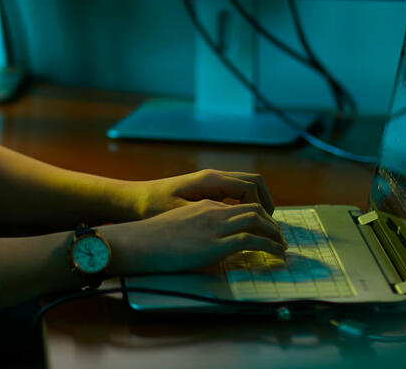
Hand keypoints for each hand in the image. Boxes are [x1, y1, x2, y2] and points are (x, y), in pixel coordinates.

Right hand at [104, 200, 285, 274]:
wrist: (138, 242)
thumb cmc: (151, 237)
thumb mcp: (177, 225)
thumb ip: (196, 228)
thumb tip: (206, 242)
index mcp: (204, 204)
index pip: (238, 205)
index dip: (256, 216)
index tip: (263, 229)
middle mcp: (213, 210)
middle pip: (253, 208)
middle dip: (271, 223)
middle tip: (278, 237)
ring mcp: (215, 225)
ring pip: (257, 220)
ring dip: (274, 233)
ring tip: (281, 246)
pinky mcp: (216, 243)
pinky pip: (252, 240)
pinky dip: (269, 246)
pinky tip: (275, 254)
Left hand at [128, 169, 275, 219]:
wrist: (135, 198)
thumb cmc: (154, 207)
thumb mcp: (180, 214)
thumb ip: (209, 217)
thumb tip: (235, 223)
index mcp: (210, 180)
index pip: (250, 187)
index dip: (261, 207)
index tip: (265, 228)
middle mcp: (214, 176)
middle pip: (254, 181)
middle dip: (266, 202)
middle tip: (271, 227)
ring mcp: (211, 181)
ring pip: (246, 185)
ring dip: (257, 203)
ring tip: (262, 226)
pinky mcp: (207, 188)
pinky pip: (235, 191)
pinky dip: (246, 203)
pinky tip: (242, 224)